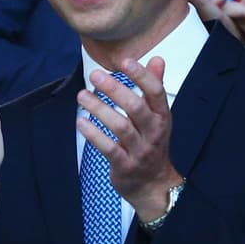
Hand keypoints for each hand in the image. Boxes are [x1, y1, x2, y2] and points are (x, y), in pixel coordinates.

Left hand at [76, 58, 182, 221]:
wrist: (154, 185)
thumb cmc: (152, 143)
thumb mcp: (158, 116)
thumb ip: (155, 87)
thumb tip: (157, 59)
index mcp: (162, 116)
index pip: (155, 92)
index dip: (141, 76)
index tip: (124, 61)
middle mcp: (154, 132)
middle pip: (136, 107)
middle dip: (115, 89)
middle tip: (95, 75)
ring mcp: (140, 150)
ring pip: (120, 127)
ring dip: (99, 109)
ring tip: (82, 96)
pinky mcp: (125, 165)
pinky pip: (109, 149)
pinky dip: (94, 135)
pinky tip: (81, 122)